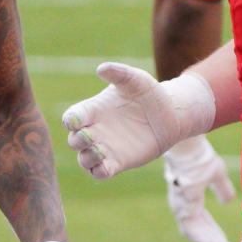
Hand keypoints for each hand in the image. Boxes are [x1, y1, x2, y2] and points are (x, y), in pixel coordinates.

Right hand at [62, 63, 215, 179]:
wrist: (171, 114)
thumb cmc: (150, 94)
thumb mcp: (136, 79)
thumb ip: (119, 73)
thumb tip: (101, 68)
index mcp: (94, 110)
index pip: (72, 117)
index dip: (70, 120)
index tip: (75, 120)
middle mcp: (96, 130)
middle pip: (74, 141)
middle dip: (77, 140)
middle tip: (88, 136)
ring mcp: (106, 148)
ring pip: (84, 160)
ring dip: (86, 158)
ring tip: (99, 151)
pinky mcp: (118, 162)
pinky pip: (100, 173)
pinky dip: (99, 171)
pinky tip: (106, 165)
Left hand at [163, 135, 235, 241]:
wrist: (189, 149)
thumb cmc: (201, 158)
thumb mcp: (217, 174)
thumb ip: (222, 189)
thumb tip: (228, 202)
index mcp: (190, 198)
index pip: (201, 221)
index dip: (213, 232)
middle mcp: (183, 206)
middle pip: (197, 230)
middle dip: (212, 241)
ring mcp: (181, 207)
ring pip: (194, 233)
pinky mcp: (182, 208)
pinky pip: (192, 229)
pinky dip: (204, 239)